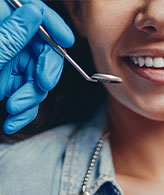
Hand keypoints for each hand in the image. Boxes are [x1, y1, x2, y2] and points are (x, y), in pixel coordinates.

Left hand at [0, 0, 73, 133]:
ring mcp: (8, 63)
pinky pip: (25, 95)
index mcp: (0, 22)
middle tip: (42, 85)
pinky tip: (12, 122)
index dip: (52, 26)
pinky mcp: (7, 83)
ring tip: (15, 111)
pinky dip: (22, 112)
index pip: (33, 14)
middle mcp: (7, 41)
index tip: (66, 41)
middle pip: (41, 51)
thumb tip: (35, 13)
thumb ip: (11, 33)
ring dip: (30, 98)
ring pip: (36, 79)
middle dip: (44, 72)